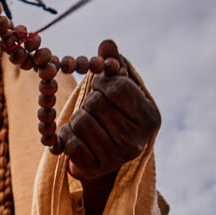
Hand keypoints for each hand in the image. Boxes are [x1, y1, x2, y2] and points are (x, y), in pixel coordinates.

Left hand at [55, 48, 159, 183]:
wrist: (104, 156)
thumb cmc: (114, 116)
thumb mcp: (120, 88)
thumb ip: (114, 65)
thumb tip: (107, 45)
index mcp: (149, 116)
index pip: (117, 87)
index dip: (102, 83)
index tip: (101, 88)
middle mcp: (137, 140)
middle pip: (95, 104)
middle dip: (88, 102)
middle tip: (93, 110)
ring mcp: (116, 158)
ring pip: (80, 121)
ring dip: (76, 118)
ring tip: (86, 124)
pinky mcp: (95, 169)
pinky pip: (69, 142)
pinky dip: (66, 136)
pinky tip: (76, 138)